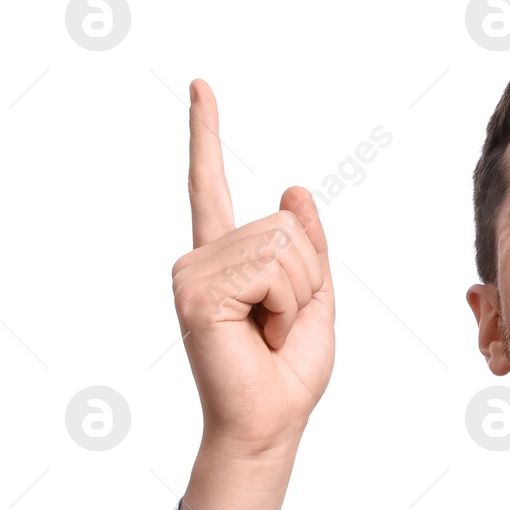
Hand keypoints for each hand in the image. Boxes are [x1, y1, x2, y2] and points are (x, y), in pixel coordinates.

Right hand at [171, 79, 335, 458]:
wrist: (271, 423)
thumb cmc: (288, 374)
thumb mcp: (316, 301)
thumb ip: (308, 247)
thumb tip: (294, 188)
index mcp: (225, 258)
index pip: (212, 186)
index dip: (206, 134)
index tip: (200, 86)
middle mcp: (201, 257)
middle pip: (284, 226)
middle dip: (306, 280)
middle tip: (279, 326)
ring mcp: (193, 272)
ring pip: (282, 245)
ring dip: (297, 296)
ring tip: (269, 332)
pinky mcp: (197, 291)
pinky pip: (270, 269)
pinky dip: (285, 304)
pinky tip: (259, 333)